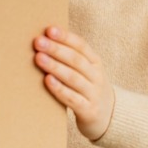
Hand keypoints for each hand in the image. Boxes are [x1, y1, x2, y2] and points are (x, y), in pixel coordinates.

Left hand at [33, 26, 113, 140]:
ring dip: (55, 67)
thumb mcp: (86, 71)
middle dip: (56, 49)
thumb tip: (45, 40)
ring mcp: (94, 94)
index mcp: (95, 62)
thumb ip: (70, 58)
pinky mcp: (88, 111)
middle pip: (76, 60)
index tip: (49, 30)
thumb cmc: (88, 88)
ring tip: (39, 58)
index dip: (65, 37)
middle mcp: (97, 76)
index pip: (81, 45)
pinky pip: (72, 98)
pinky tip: (47, 81)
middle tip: (38, 42)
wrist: (109, 117)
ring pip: (73, 78)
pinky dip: (59, 89)